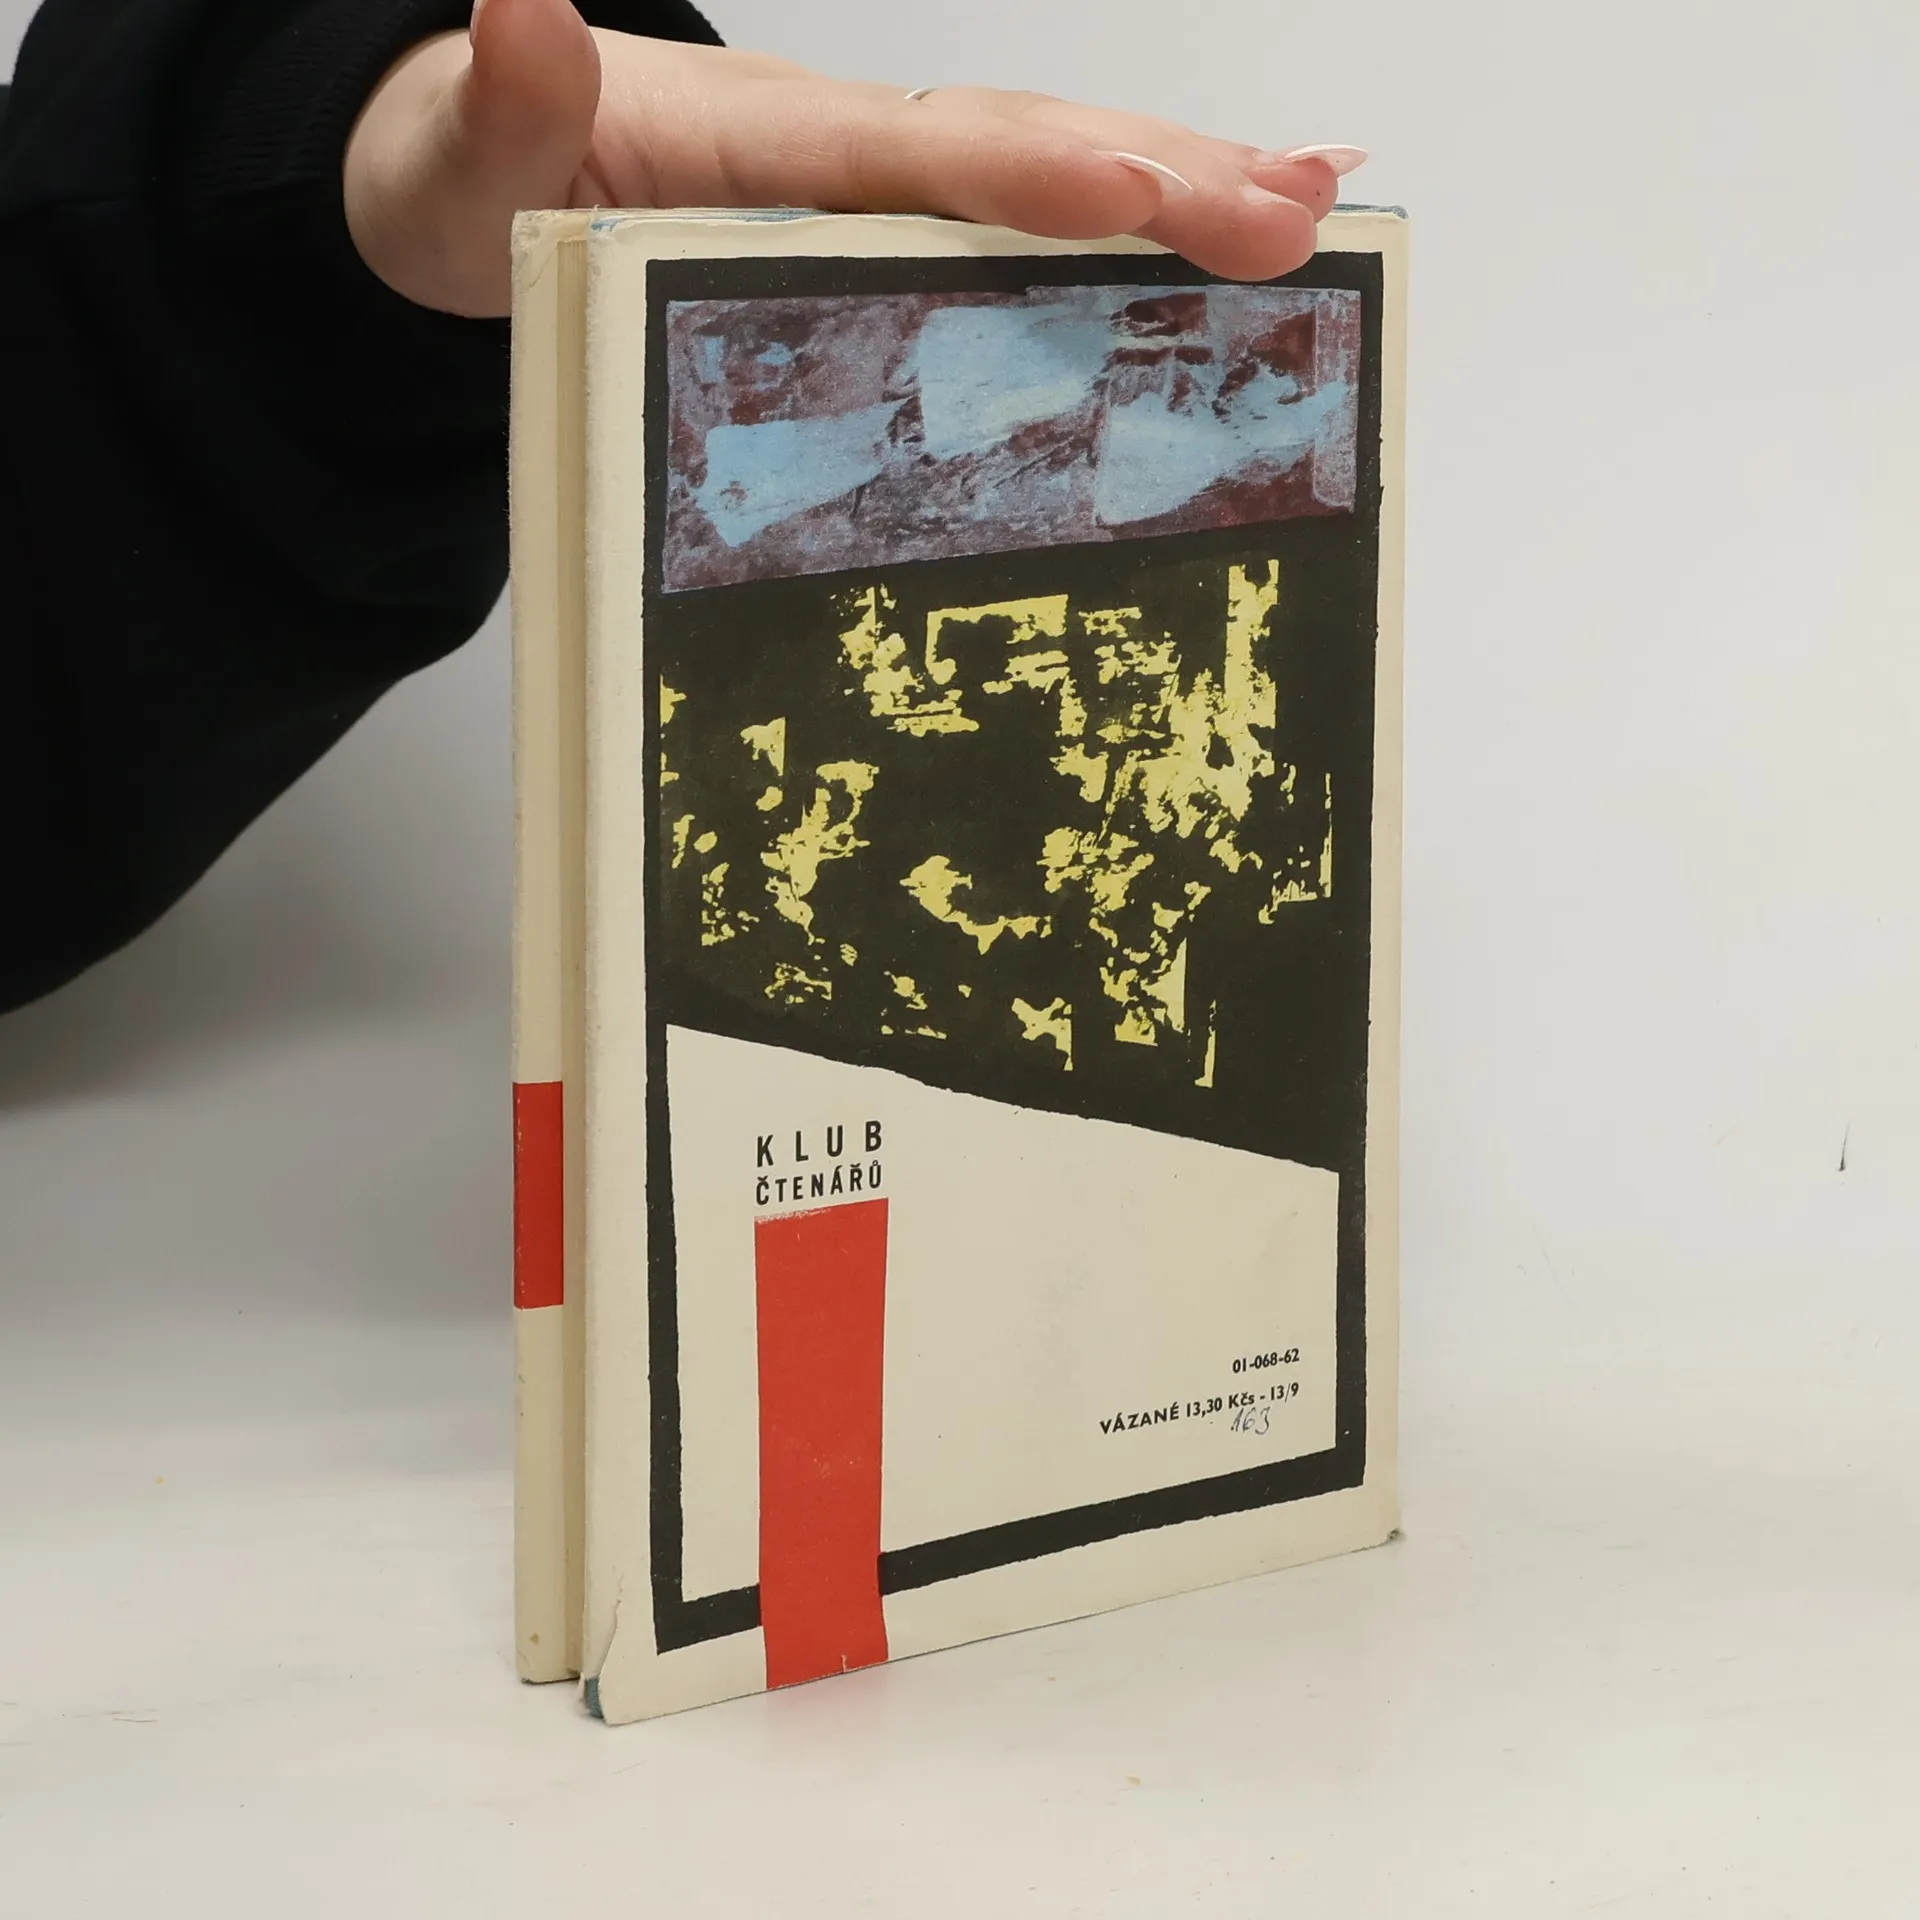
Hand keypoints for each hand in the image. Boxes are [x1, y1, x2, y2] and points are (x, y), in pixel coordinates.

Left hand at [344, 0, 1366, 317]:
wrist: (463, 183)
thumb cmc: (464, 186)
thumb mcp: (447, 167)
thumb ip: (502, 111)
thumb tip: (522, 6)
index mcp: (744, 135)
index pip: (900, 153)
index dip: (1017, 170)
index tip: (1128, 187)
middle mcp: (827, 142)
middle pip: (1013, 140)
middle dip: (1158, 173)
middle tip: (1300, 207)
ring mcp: (860, 178)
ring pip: (1036, 166)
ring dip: (1176, 184)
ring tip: (1311, 205)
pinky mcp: (875, 221)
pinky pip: (1007, 219)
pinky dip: (1114, 220)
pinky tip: (1202, 221)